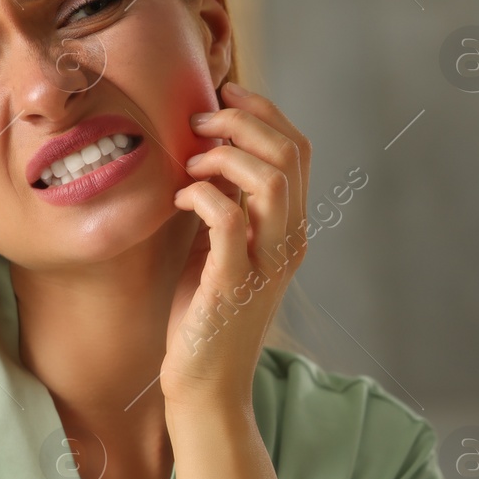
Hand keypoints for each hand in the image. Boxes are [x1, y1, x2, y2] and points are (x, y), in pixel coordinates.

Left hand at [161, 81, 311, 415]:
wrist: (204, 385)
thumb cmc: (203, 314)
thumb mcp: (218, 247)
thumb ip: (222, 203)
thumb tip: (199, 150)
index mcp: (290, 228)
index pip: (299, 149)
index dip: (265, 111)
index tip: (225, 93)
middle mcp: (288, 242)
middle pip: (290, 154)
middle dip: (242, 121)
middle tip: (200, 120)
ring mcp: (265, 263)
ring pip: (272, 182)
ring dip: (226, 156)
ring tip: (192, 161)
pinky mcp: (233, 284)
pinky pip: (227, 220)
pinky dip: (202, 195)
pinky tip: (179, 199)